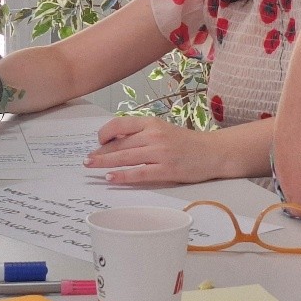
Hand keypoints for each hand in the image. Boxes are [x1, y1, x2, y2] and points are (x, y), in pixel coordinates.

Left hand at [86, 117, 218, 184]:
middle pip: (119, 144)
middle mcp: (154, 136)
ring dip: (105, 163)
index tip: (98, 143)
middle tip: (86, 160)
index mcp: (152, 123)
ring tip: (92, 167)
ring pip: (125, 158)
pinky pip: (139, 174)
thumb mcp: (163, 130)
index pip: (120, 125)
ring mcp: (160, 153)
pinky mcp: (166, 170)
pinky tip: (111, 178)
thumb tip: (116, 141)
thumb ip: (142, 134)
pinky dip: (122, 176)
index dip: (105, 134)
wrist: (214, 152)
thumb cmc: (187, 143)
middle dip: (99, 153)